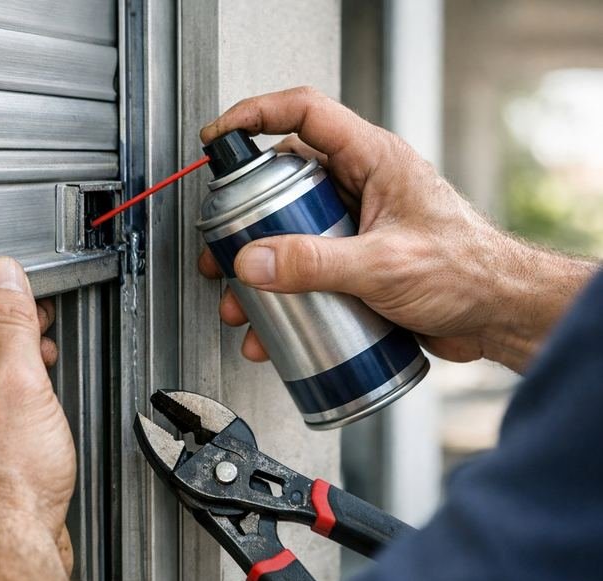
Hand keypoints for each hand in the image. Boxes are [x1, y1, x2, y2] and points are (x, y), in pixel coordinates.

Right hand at [198, 87, 595, 372]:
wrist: (498, 316)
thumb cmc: (468, 272)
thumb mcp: (384, 264)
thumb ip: (315, 263)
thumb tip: (254, 260)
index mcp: (372, 159)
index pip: (304, 113)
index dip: (255, 116)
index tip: (219, 137)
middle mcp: (360, 185)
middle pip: (285, 181)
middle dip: (244, 218)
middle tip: (220, 246)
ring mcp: (355, 224)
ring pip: (290, 230)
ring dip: (259, 268)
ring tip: (241, 302)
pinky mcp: (354, 262)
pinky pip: (305, 267)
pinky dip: (282, 295)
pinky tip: (272, 330)